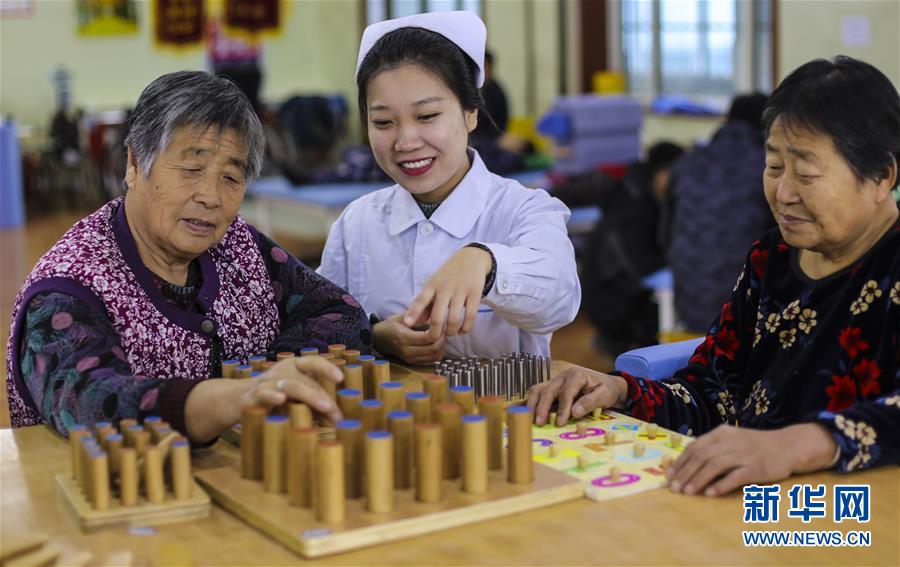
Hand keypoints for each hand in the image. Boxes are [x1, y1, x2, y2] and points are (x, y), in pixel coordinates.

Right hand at [185, 356, 343, 442]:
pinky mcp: (253, 397)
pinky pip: (264, 394)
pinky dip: (272, 396)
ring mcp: (267, 382)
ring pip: (290, 385)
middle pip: (306, 380)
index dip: (326, 368)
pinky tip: (281, 399)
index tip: (340, 378)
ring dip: (309, 395)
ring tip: (324, 406)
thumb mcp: (297, 398)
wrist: (237, 400)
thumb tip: (340, 420)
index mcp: (294, 367)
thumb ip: (316, 405)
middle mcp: (282, 371)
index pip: (312, 362)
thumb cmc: (275, 398)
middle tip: (337, 415)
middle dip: (323, 398)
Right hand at [373, 313, 445, 364]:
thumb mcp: (402, 317)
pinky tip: (436, 344)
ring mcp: (409, 358)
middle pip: (433, 348)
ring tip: (440, 337)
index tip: (441, 324)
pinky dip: (438, 353)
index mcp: (404, 337)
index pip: (427, 337)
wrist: (379, 338)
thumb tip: (434, 318)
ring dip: (441, 347)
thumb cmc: (391, 325)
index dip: (438, 331)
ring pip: (434, 356)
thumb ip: (417, 317)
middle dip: (442, 339)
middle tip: (443, 330)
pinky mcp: (412, 363)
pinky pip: (431, 361)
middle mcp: (407, 350)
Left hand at [404, 246, 492, 339]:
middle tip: (434, 338)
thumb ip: (424, 304)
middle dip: (435, 332)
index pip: (421, 299)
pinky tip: (462, 331)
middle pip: (438, 315)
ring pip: (454, 318)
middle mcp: (446, 288)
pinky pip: (471, 315)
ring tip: (450, 334)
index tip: (408, 325)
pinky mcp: (475, 293)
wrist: (471, 258)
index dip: (414, 313)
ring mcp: (461, 290)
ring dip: (451, 331)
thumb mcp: (434, 284)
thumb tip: (415, 323)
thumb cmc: (448, 275)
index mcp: (433, 285)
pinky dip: (466, 327)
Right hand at [526, 365, 627, 426]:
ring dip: (533, 404)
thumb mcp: (605, 395)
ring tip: (531, 419)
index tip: (560, 423)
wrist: (608, 384)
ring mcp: (556, 381)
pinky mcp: (552, 387)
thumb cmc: (607, 390)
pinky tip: (530, 414)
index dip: (562, 408)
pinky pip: (538, 393)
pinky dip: (533, 403)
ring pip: (538, 389)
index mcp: (577, 375)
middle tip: (540, 423)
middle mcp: (563, 376)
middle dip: (543, 407)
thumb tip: (574, 413)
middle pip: (548, 390)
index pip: (566, 392)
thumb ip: (590, 402)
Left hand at [666, 423, 838, 496]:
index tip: (669, 475)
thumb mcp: (732, 439)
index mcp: (721, 433)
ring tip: (687, 493)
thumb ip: (713, 448)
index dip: (680, 461)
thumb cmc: (756, 445)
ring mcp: (743, 454)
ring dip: (698, 480)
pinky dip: (721, 485)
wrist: (788, 446)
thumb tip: (687, 464)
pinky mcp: (755, 468)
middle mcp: (730, 442)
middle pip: (702, 457)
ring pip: (714, 466)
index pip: (695, 446)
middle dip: (685, 473)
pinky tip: (710, 494)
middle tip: (674, 488)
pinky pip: (735, 477)